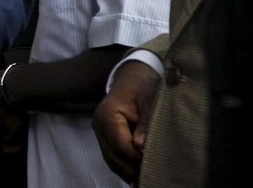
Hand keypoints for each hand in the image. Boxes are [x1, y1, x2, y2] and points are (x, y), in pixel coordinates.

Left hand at [0, 70, 26, 151]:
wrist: (15, 87)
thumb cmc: (13, 79)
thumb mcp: (0, 80)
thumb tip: (9, 92)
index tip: (0, 122)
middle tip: (7, 135)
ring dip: (3, 142)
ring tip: (17, 142)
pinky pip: (0, 148)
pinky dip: (11, 148)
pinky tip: (21, 145)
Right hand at [92, 60, 160, 185]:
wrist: (133, 76)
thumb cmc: (142, 87)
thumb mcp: (149, 103)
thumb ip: (145, 126)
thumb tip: (142, 148)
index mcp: (108, 114)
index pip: (120, 145)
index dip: (136, 159)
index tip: (153, 167)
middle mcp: (99, 123)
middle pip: (113, 155)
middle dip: (131, 169)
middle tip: (149, 180)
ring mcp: (99, 129)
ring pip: (109, 158)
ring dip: (125, 172)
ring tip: (141, 183)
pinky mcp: (104, 134)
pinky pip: (111, 154)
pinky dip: (121, 166)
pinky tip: (133, 178)